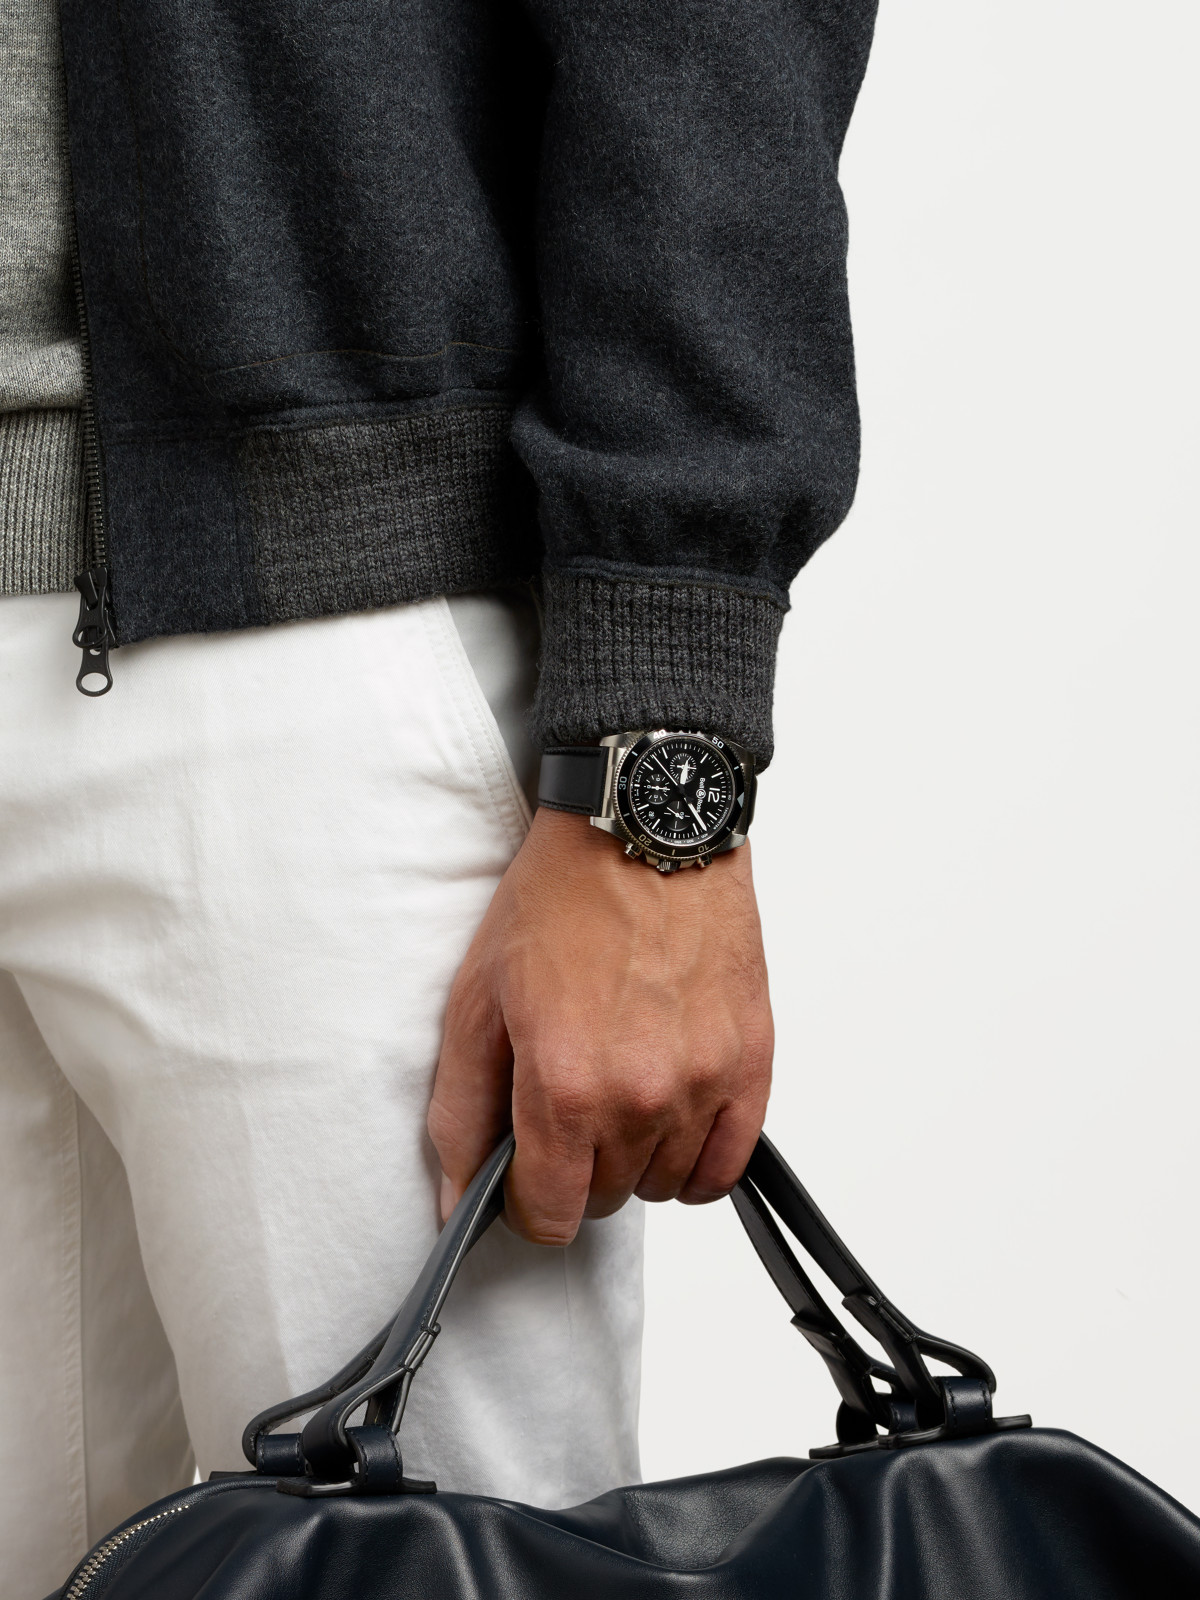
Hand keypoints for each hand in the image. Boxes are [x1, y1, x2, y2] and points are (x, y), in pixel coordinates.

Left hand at [428, 807, 772, 1244]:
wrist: (644, 830)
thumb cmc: (561, 900)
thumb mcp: (477, 999)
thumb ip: (461, 1111)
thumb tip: (455, 1200)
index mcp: (566, 1084)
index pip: (549, 1214)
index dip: (524, 1203)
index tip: (521, 1175)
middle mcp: (642, 1095)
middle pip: (604, 1200)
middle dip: (575, 1170)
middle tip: (564, 1106)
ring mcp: (704, 1081)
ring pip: (662, 1185)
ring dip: (633, 1160)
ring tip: (616, 1093)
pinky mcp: (751, 1061)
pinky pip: (725, 1166)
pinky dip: (695, 1160)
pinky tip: (669, 1121)